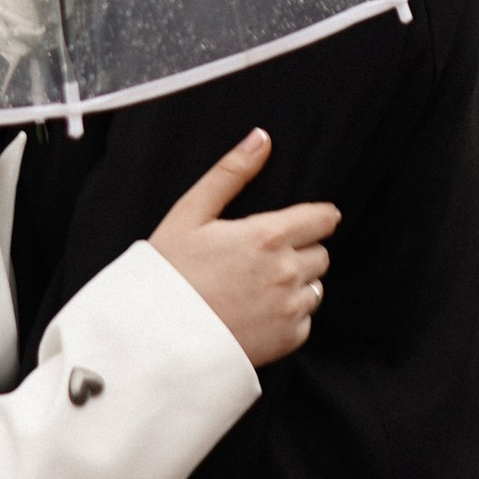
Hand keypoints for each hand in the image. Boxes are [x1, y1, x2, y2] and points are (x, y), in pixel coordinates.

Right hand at [148, 131, 335, 369]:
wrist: (156, 338)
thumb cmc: (169, 273)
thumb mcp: (191, 213)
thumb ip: (231, 173)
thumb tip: (260, 138)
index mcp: (268, 236)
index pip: (322, 219)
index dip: (317, 218)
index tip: (308, 222)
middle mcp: (287, 272)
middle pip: (321, 254)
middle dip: (301, 251)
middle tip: (265, 257)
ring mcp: (289, 309)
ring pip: (315, 288)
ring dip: (297, 284)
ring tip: (257, 287)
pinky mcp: (287, 340)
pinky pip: (304, 321)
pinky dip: (289, 316)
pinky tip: (257, 313)